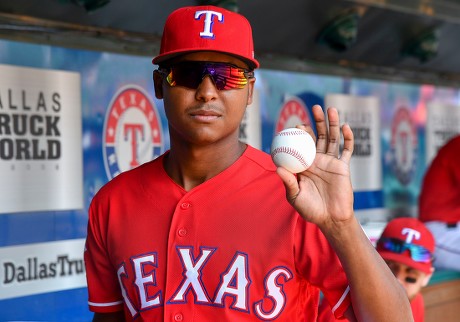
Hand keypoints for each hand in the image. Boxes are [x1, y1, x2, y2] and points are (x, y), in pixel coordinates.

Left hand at [276, 105, 353, 227]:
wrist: (330, 218)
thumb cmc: (309, 209)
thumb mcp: (295, 196)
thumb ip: (288, 182)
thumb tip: (277, 167)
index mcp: (304, 164)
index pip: (302, 143)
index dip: (300, 133)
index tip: (296, 124)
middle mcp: (318, 159)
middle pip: (318, 135)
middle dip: (317, 121)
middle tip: (314, 107)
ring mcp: (331, 162)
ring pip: (332, 138)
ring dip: (333, 124)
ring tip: (331, 109)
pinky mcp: (344, 167)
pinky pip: (347, 150)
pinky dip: (348, 138)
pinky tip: (346, 127)